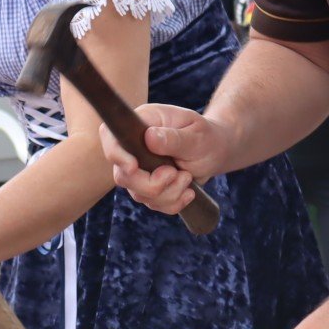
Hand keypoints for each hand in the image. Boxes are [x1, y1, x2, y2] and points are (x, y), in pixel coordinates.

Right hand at [96, 104, 234, 216]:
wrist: (216, 151)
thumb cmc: (207, 137)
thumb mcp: (197, 134)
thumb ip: (174, 138)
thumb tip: (149, 138)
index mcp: (141, 124)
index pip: (112, 138)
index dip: (117, 155)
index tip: (133, 167)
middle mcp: (134, 148)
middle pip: (122, 176)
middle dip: (151, 184)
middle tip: (177, 174)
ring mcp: (139, 170)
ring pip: (138, 194)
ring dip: (168, 193)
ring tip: (188, 177)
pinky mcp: (147, 187)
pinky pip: (153, 204)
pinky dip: (173, 203)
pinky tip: (188, 192)